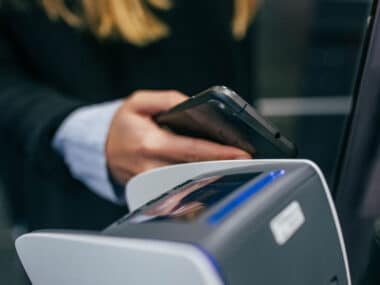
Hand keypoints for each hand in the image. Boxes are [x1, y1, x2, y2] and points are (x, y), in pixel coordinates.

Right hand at [106, 90, 251, 182]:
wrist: (101, 148)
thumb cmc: (121, 125)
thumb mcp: (139, 102)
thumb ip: (167, 100)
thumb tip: (193, 106)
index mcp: (149, 144)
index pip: (192, 150)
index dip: (219, 152)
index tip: (241, 152)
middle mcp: (150, 169)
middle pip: (196, 171)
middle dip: (223, 167)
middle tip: (246, 162)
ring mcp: (151, 185)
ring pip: (188, 184)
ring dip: (212, 178)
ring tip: (232, 169)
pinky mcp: (150, 194)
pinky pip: (177, 193)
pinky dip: (195, 188)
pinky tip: (209, 181)